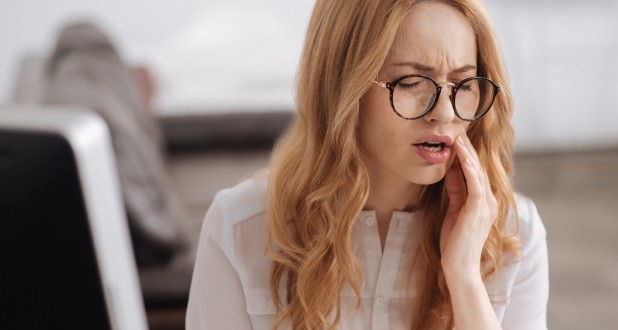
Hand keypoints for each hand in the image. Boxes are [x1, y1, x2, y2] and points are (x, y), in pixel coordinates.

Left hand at [440, 128, 497, 277]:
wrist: (459, 265)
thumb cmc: (455, 241)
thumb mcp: (454, 209)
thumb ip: (456, 190)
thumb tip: (451, 170)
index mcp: (482, 200)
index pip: (474, 171)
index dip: (466, 154)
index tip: (456, 138)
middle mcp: (487, 199)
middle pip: (477, 167)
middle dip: (467, 148)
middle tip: (458, 129)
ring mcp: (485, 204)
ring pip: (476, 171)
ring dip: (467, 152)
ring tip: (458, 136)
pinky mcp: (477, 208)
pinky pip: (474, 182)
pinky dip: (468, 166)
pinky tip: (460, 154)